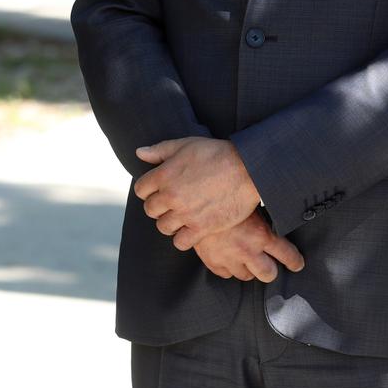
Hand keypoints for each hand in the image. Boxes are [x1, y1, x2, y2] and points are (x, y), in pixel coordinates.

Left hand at [135, 137, 261, 249]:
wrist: (248, 169)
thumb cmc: (216, 153)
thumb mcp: (185, 145)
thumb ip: (159, 151)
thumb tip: (139, 153)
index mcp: (163, 176)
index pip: (140, 190)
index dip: (148, 190)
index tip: (157, 190)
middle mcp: (171, 196)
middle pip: (150, 210)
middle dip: (158, 207)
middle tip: (170, 204)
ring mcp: (186, 214)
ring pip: (163, 227)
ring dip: (169, 223)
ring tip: (179, 217)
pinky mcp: (203, 228)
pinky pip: (181, 242)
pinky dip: (183, 238)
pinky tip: (190, 230)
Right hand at [194, 211, 304, 281]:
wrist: (189, 201)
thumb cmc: (219, 197)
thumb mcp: (246, 204)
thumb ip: (259, 217)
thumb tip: (276, 216)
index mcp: (261, 234)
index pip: (288, 255)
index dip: (295, 262)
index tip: (296, 264)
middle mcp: (248, 250)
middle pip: (269, 274)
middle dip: (269, 270)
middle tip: (266, 263)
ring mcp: (230, 258)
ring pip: (246, 276)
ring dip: (246, 268)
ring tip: (242, 257)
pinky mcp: (213, 262)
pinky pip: (225, 274)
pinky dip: (227, 268)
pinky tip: (225, 257)